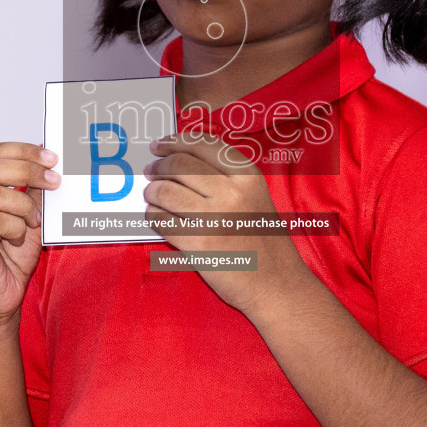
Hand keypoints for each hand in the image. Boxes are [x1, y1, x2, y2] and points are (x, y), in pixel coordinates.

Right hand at [0, 142, 60, 325]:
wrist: (1, 297)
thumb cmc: (12, 256)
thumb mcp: (31, 215)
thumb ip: (35, 190)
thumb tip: (50, 159)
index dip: (24, 151)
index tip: (51, 157)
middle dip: (29, 171)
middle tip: (54, 181)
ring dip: (23, 205)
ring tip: (35, 221)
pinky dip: (15, 226)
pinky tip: (20, 237)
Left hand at [141, 132, 308, 314]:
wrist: (276, 284)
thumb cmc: (263, 241)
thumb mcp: (256, 197)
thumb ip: (225, 177)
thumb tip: (179, 160)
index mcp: (247, 176)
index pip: (202, 144)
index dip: (174, 141)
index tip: (159, 145)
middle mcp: (232, 192)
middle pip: (180, 165)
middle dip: (159, 167)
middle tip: (150, 173)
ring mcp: (214, 218)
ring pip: (166, 191)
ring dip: (152, 192)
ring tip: (151, 196)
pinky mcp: (198, 244)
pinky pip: (161, 221)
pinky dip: (152, 216)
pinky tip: (156, 217)